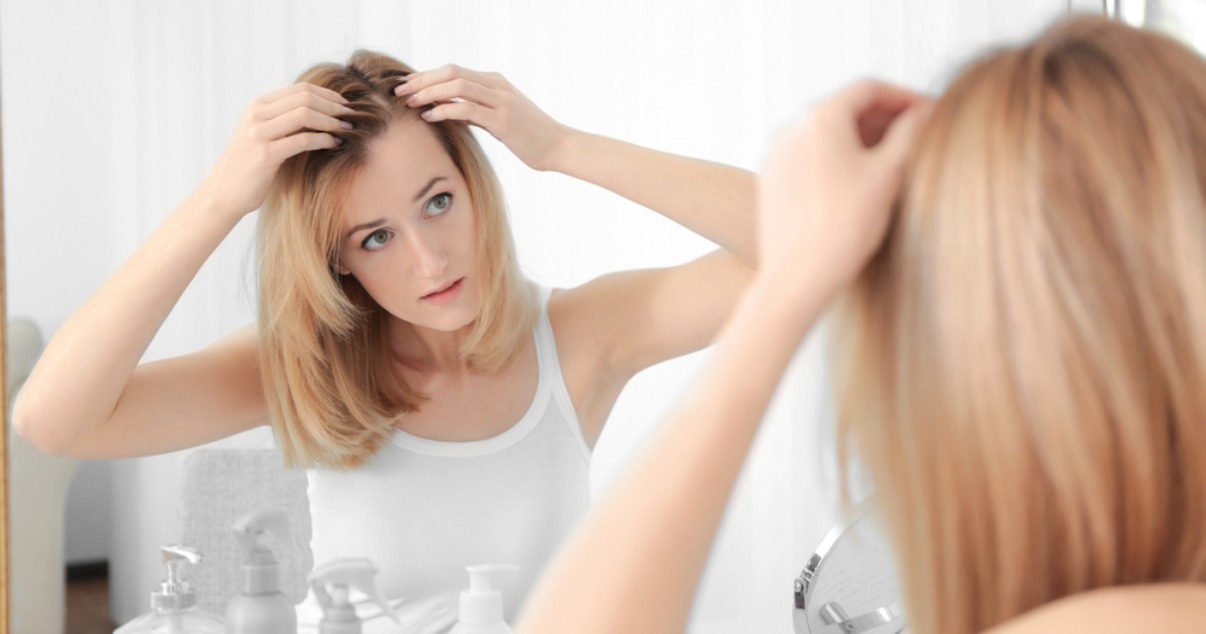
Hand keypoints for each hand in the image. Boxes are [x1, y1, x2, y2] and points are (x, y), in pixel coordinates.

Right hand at [196, 83, 349, 218]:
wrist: (225, 192)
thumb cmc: (252, 165)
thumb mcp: (265, 135)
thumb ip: (285, 120)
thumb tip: (322, 111)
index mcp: (258, 105)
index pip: (301, 89)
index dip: (328, 95)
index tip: (346, 106)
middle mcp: (257, 114)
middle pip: (305, 98)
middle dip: (333, 107)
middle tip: (351, 118)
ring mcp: (259, 133)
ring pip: (305, 114)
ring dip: (331, 122)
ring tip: (347, 130)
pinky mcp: (265, 154)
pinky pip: (302, 140)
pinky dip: (323, 140)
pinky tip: (334, 144)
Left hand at [396, 64, 570, 171]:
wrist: (558, 147)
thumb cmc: (529, 137)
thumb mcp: (499, 120)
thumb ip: (475, 111)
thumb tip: (447, 111)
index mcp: (495, 82)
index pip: (454, 71)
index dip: (427, 76)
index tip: (406, 85)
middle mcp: (497, 86)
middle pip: (451, 72)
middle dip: (422, 80)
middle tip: (400, 91)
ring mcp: (501, 100)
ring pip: (457, 85)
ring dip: (429, 92)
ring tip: (410, 103)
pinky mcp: (503, 119)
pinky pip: (467, 109)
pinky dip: (444, 110)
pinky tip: (429, 117)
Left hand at [757, 80, 932, 302]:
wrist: (797, 277)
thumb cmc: (843, 228)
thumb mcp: (889, 174)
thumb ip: (911, 134)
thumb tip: (924, 114)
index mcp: (820, 117)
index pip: (869, 88)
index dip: (905, 96)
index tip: (929, 112)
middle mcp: (791, 129)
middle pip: (846, 108)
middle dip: (885, 119)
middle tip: (916, 136)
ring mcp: (777, 155)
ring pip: (828, 134)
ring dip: (863, 140)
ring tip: (893, 161)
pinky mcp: (772, 180)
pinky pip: (810, 157)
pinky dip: (838, 159)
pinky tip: (860, 183)